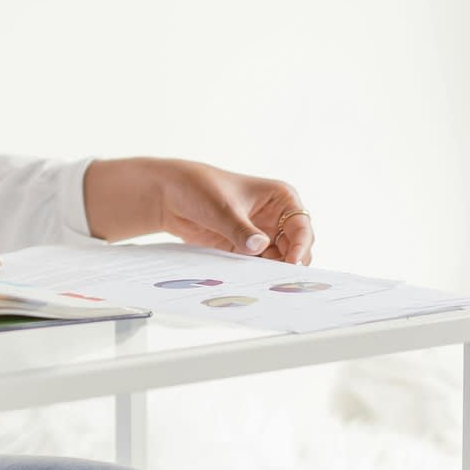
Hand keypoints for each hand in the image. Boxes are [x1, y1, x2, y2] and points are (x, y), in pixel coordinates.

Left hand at [154, 159, 313, 264]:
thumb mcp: (222, 208)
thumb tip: (260, 246)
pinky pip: (257, 264)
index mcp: (280, 198)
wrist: (168, 194)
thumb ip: (241, 229)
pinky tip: (249, 280)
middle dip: (288, 262)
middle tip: (278, 279)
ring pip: (278, 259)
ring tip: (262, 282)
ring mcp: (260, 234)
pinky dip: (255, 273)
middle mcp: (275, 217)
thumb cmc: (198, 187)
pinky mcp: (244, 247)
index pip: (301, 226)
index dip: (300, 246)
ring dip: (271, 270)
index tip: (292, 262)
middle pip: (294, 247)